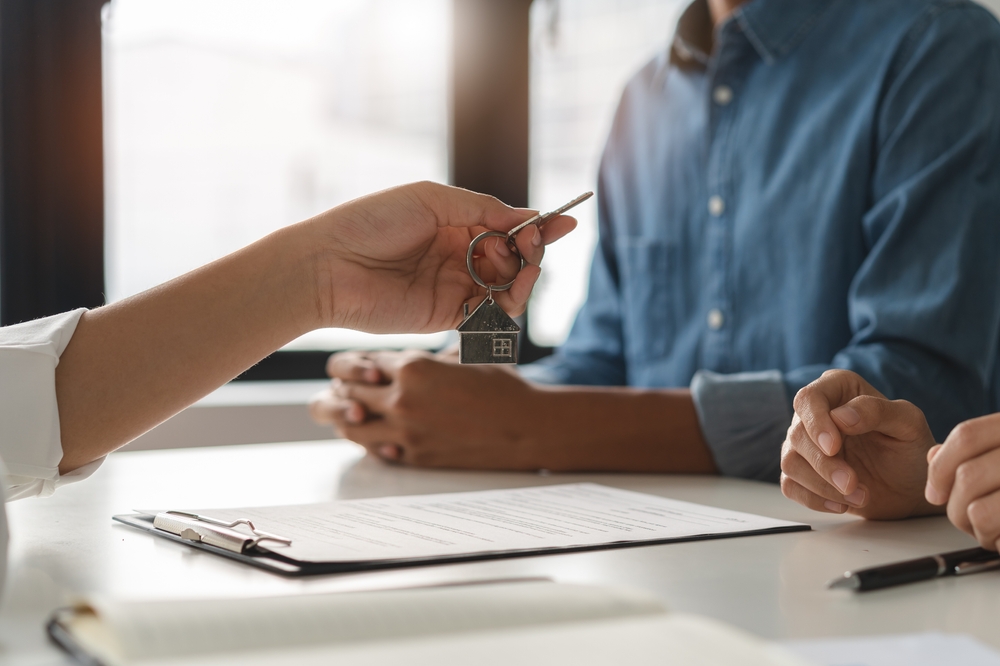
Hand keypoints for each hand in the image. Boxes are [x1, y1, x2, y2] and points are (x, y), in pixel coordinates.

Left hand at [309, 350, 543, 468]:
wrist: (526, 426)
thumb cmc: (501, 387)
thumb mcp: (464, 355)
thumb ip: (431, 354)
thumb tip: (416, 350)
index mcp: (413, 366)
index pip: (364, 362)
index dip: (361, 364)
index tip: (364, 367)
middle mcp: (402, 398)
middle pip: (350, 392)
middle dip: (349, 388)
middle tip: (351, 388)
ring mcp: (405, 431)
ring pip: (353, 425)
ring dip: (351, 417)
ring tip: (358, 412)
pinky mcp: (414, 457)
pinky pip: (375, 450)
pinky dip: (372, 441)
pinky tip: (379, 434)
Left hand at [310, 181, 575, 332]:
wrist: (328, 266)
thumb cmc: (371, 222)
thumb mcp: (431, 199)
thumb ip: (482, 208)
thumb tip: (528, 215)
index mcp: (454, 224)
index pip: (507, 227)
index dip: (537, 227)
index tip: (564, 223)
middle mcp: (458, 256)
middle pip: (513, 260)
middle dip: (530, 253)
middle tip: (530, 247)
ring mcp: (452, 287)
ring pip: (506, 290)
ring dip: (522, 281)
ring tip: (519, 272)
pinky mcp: (444, 317)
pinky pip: (486, 316)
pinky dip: (502, 308)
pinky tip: (503, 296)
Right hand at [780, 369, 940, 518]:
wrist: (911, 487)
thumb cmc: (911, 448)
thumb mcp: (908, 423)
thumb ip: (876, 411)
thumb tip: (840, 417)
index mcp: (838, 390)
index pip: (808, 399)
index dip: (816, 423)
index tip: (833, 447)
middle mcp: (816, 414)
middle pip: (797, 435)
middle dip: (824, 464)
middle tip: (852, 483)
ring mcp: (805, 445)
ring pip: (790, 462)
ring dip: (821, 485)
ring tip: (859, 496)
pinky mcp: (802, 473)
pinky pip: (790, 486)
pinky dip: (814, 499)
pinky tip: (841, 504)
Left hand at [926, 413, 999, 549]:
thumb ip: (968, 451)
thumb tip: (935, 456)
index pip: (967, 436)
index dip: (941, 466)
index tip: (933, 493)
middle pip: (967, 476)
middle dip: (954, 507)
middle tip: (966, 519)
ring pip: (978, 511)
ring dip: (976, 530)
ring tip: (991, 531)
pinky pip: (997, 535)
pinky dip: (994, 542)